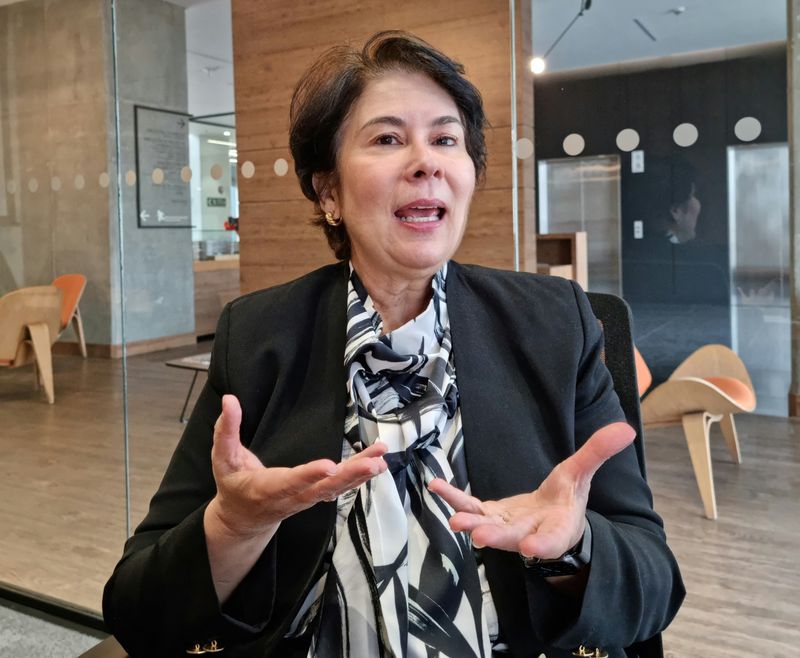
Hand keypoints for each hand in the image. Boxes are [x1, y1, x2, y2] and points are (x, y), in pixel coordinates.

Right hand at [208, 394, 388, 540]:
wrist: (243, 518)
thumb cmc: (233, 483)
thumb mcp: (222, 458)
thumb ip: (226, 430)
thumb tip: (229, 399)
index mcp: (267, 488)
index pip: (290, 482)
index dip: (309, 475)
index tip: (329, 466)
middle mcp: (292, 497)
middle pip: (323, 488)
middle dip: (349, 476)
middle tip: (372, 464)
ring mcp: (307, 498)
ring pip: (337, 488)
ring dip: (360, 474)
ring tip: (380, 459)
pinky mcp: (317, 494)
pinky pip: (341, 486)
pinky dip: (360, 475)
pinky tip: (378, 462)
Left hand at [427, 422, 634, 559]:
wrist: (550, 515)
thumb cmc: (567, 497)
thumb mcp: (583, 473)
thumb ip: (598, 452)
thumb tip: (627, 428)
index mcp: (559, 526)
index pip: (553, 540)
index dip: (543, 545)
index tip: (531, 549)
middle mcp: (530, 532)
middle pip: (514, 538)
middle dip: (498, 537)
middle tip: (480, 536)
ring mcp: (507, 526)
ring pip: (488, 527)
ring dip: (472, 522)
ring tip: (455, 521)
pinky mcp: (489, 516)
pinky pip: (470, 507)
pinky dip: (454, 498)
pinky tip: (436, 486)